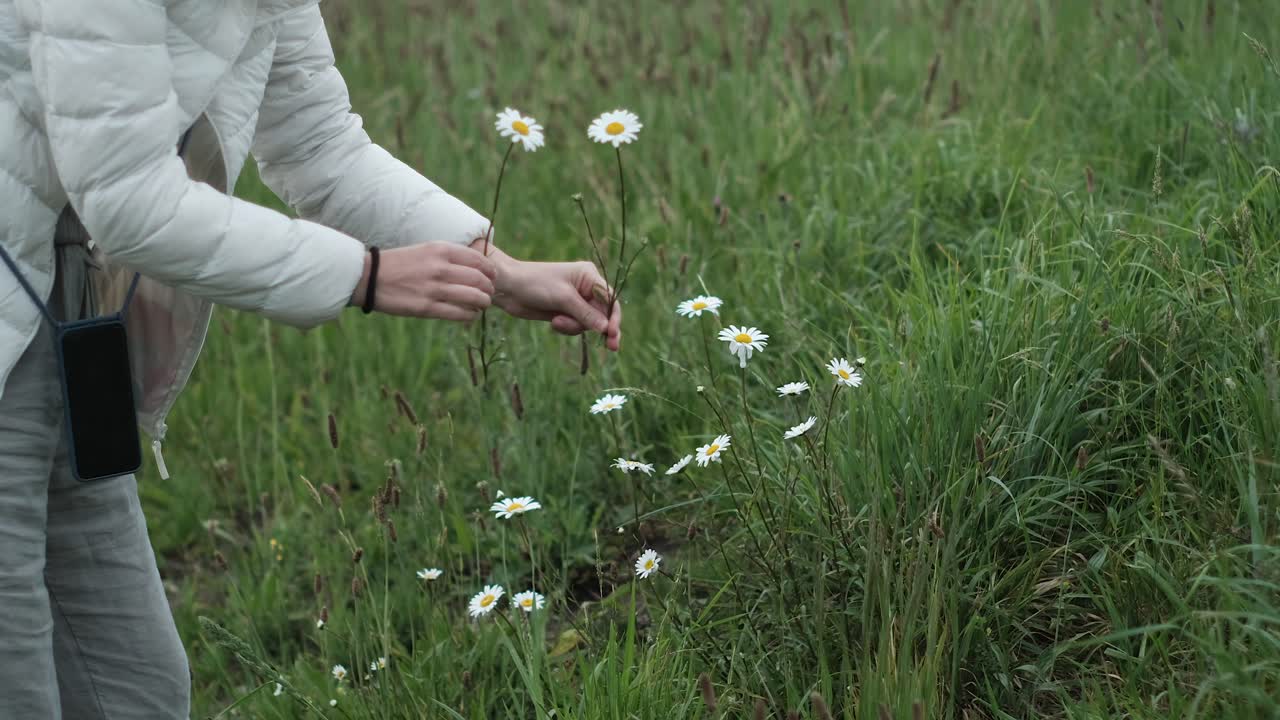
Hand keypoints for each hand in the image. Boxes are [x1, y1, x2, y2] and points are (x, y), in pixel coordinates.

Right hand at [349, 243, 495, 321]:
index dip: (490, 270)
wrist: (370, 277)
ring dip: (483, 303)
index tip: (492, 276)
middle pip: (479, 279)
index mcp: (441, 250)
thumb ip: (448, 256)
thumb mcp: (425, 249)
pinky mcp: (427, 307)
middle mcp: (440, 268)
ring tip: (483, 304)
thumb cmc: (398, 263)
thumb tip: (471, 266)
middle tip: (490, 292)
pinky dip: (470, 315)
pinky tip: (471, 315)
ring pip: (473, 297)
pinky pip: (458, 313)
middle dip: (489, 288)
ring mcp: (434, 289)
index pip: (478, 259)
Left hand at [486, 246, 622, 350]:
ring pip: (588, 323)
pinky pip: (576, 326)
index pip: (610, 299)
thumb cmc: (535, 284)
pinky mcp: (565, 312)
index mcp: (589, 276)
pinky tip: (554, 322)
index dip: (615, 317)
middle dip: (598, 327)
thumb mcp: (563, 298)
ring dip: (574, 327)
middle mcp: (585, 288)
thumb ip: (586, 314)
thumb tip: (607, 329)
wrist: (508, 288)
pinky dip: (567, 328)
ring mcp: (575, 301)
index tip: (613, 333)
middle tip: (612, 347)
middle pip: (602, 314)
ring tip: (557, 322)